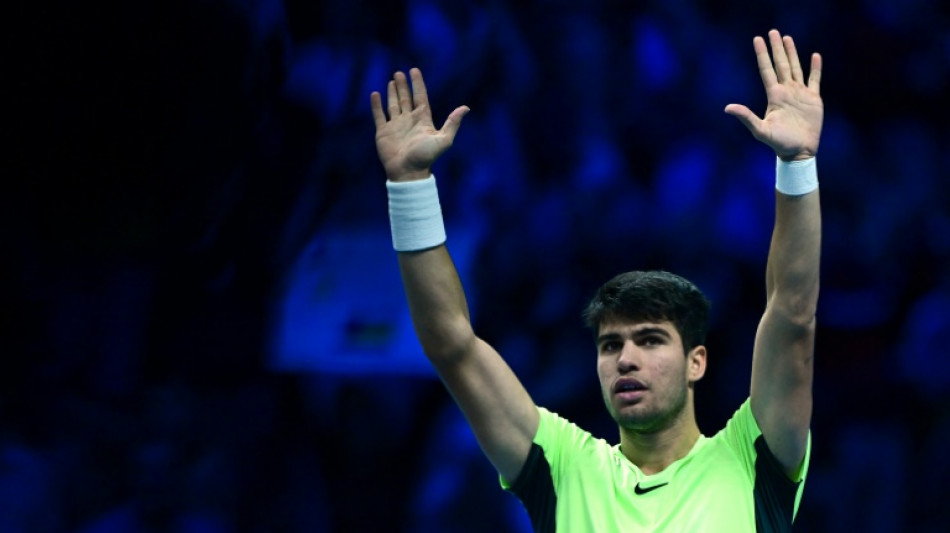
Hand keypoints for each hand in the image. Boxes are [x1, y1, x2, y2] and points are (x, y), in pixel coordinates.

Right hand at [370, 68, 469, 181]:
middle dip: (403, 85)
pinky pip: (379, 115)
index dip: (418, 83)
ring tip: (391, 80)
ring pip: (393, 104)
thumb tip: (466, 108)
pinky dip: (376, 105)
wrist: (408, 172)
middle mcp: (409, 120)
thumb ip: (452, 123)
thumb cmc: (426, 157)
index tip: (414, 70)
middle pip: (406, 98)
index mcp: (422, 120)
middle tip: (399, 72)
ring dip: (392, 92)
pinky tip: (375, 94)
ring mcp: (395, 126)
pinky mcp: (383, 132)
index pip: (420, 97)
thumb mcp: (443, 140)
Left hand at [725, 30, 822, 160]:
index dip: (762, 54)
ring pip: (795, 68)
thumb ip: (746, 117)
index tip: (757, 39)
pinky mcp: (813, 99)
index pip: (766, 70)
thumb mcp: (760, 130)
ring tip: (787, 38)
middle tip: (772, 32)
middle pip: (780, 64)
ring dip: (792, 53)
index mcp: (774, 96)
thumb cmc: (779, 143)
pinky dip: (815, 68)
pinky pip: (815, 79)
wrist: (798, 152)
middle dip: (776, 48)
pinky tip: (815, 56)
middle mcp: (786, 91)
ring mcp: (800, 94)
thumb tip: (727, 108)